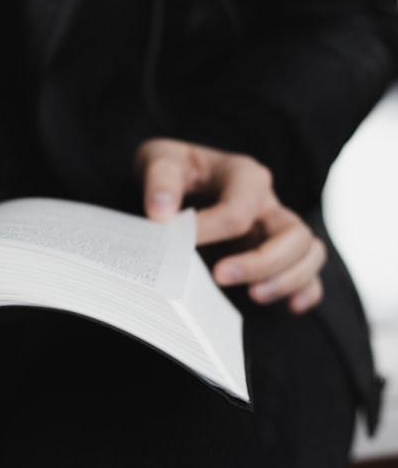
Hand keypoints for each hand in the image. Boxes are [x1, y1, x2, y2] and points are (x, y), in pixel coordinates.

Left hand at [134, 138, 325, 313]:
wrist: (176, 177)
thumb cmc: (172, 169)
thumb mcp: (158, 160)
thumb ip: (160, 180)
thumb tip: (161, 211)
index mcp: (244, 175)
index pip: (240, 209)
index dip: (211, 231)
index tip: (180, 244)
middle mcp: (268, 202)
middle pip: (293, 234)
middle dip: (262, 262)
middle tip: (220, 276)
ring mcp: (275, 228)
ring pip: (308, 253)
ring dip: (286, 279)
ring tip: (253, 295)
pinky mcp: (275, 251)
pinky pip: (309, 272)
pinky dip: (306, 290)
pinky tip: (290, 307)